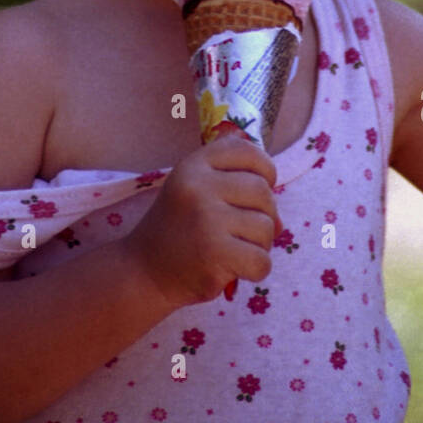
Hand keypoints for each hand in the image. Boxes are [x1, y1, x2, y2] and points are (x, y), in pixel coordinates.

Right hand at [122, 134, 282, 308]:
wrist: (144, 271)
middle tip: (242, 231)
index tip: (256, 190)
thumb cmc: (179, 230)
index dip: (264, 170)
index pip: (247, 151)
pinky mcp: (215, 253)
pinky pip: (262, 260)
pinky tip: (235, 270)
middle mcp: (198, 185)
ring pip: (266, 227)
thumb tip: (279, 220)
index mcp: (193, 164)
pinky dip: (256, 270)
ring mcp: (206, 218)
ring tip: (234, 250)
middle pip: (263, 191)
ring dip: (260, 245)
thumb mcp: (194, 190)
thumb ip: (233, 185)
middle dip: (264, 214)